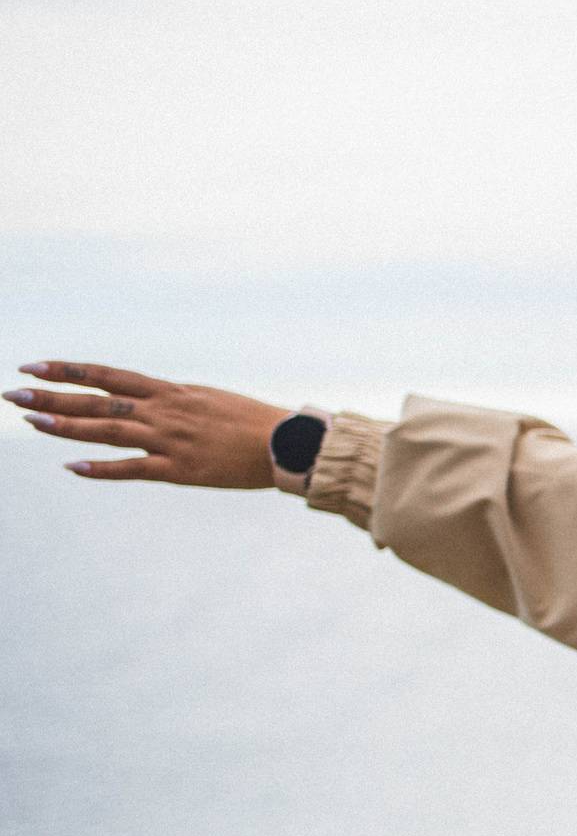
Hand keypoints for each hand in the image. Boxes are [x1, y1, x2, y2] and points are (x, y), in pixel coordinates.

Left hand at [10, 361, 290, 487]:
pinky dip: (102, 467)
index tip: (35, 366)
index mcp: (172, 392)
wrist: (289, 443)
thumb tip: (148, 402)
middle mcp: (166, 411)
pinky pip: (134, 468)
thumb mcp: (210, 400)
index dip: (70, 370)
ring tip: (31, 422)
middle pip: (99, 401)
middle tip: (13, 394)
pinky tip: (72, 465)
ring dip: (67, 426)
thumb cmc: (255, 423)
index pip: (110, 376)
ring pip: (109, 430)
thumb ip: (176, 402)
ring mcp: (172, 439)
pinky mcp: (181, 468)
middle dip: (53, 397)